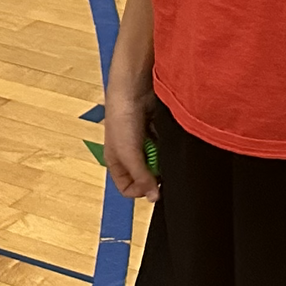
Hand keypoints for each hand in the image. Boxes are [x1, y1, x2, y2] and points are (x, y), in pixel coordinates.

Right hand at [101, 70, 158, 200]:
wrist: (134, 87)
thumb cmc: (123, 118)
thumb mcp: (129, 153)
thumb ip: (141, 176)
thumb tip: (154, 197)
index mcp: (116, 161)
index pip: (127, 187)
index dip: (139, 191)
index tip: (154, 186)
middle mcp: (129, 153)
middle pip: (144, 175)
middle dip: (155, 174)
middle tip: (164, 168)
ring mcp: (143, 141)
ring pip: (157, 160)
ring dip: (163, 158)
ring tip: (165, 149)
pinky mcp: (156, 129)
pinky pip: (165, 145)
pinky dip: (168, 144)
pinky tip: (169, 139)